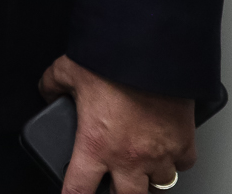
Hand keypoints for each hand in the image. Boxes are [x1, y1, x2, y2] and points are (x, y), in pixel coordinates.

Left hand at [40, 55, 194, 193]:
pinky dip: (175, 161)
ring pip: (159, 185)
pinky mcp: (184, 142)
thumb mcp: (68, 70)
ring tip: (141, 168)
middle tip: (114, 184)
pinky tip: (166, 151)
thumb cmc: (111, 61)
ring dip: (149, 178)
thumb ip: (53, 85)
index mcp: (95, 144)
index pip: (78, 189)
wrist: (152, 51)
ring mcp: (159, 153)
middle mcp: (128, 156)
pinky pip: (183, 165)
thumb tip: (47, 90)